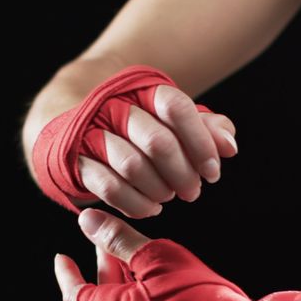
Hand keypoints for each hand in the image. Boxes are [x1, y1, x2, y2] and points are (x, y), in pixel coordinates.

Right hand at [78, 85, 237, 218]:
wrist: (70, 126)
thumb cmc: (133, 128)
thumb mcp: (168, 122)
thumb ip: (204, 128)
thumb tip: (229, 146)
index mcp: (142, 92)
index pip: (175, 107)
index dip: (200, 141)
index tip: (213, 171)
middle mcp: (114, 108)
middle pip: (157, 141)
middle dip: (183, 173)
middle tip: (193, 191)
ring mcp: (91, 134)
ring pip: (133, 166)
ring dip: (159, 189)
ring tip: (168, 196)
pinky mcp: (76, 162)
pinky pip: (110, 187)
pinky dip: (136, 203)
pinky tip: (150, 208)